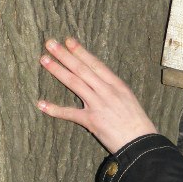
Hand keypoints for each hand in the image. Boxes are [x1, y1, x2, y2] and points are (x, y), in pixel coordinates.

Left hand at [38, 37, 157, 153]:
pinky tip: (41, 104)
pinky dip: (55, 109)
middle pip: (82, 69)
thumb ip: (112, 89)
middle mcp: (106, 91)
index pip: (95, 64)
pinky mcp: (92, 120)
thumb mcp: (127, 98)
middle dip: (65, 55)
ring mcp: (98, 105)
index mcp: (116, 84)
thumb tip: (98, 81)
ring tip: (44, 59)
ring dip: (58, 70)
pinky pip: (70, 113)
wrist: (141, 141)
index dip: (81, 52)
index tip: (69, 41)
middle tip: (50, 43)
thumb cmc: (136, 121)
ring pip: (74, 83)